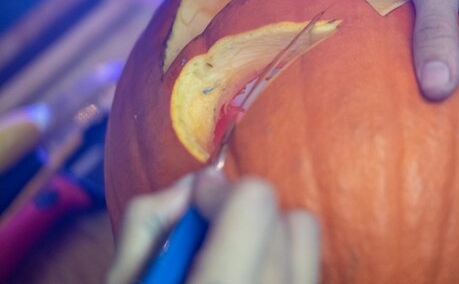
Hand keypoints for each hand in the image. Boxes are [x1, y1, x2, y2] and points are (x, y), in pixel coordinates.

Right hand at [106, 172, 319, 283]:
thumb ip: (147, 227)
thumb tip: (194, 185)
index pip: (256, 204)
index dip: (220, 194)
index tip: (195, 207)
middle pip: (291, 221)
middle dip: (247, 216)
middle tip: (209, 240)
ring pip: (309, 246)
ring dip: (271, 240)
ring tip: (232, 267)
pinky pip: (309, 275)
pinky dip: (282, 268)